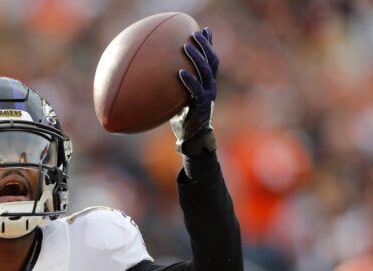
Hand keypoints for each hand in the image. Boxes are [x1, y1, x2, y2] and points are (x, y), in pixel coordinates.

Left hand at [171, 27, 219, 153]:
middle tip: (193, 33)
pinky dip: (188, 81)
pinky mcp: (201, 108)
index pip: (211, 60)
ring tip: (185, 46)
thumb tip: (160, 72)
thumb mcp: (179, 97)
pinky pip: (195, 91)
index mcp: (208, 83)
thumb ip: (176, 85)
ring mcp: (208, 97)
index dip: (209, 45)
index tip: (202, 30)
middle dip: (204, 46)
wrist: (191, 139)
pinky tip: (179, 72)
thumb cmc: (182, 117)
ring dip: (196, 58)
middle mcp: (211, 87)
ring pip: (206, 73)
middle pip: (211, 61)